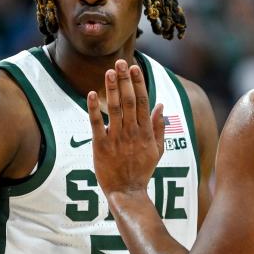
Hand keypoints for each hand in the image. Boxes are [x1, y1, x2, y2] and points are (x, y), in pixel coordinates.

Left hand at [88, 58, 164, 196]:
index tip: (135, 68)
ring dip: (112, 89)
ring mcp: (116, 138)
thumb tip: (161, 106)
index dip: (139, 83)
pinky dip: (94, 109)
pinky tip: (91, 94)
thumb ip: (159, 127)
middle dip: (125, 80)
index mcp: (146, 131)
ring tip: (109, 72)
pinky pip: (96, 124)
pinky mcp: (101, 146)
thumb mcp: (158, 150)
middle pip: (130, 100)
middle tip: (120, 62)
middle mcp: (132, 132)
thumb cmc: (142, 170)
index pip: (144, 101)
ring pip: (115, 109)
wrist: (127, 192)